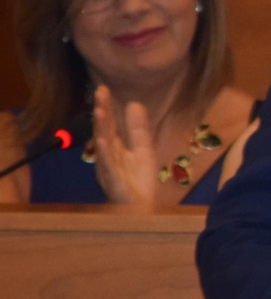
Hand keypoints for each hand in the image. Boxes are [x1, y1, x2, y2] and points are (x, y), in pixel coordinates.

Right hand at [91, 85, 158, 209]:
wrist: (139, 210)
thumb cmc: (137, 180)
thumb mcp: (142, 150)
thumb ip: (137, 129)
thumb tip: (133, 103)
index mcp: (114, 148)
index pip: (109, 124)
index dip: (106, 107)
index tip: (103, 88)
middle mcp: (108, 157)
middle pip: (104, 131)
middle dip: (102, 112)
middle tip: (100, 92)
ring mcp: (109, 170)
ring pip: (104, 147)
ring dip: (101, 128)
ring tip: (100, 110)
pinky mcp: (115, 183)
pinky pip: (109, 168)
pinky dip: (106, 155)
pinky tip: (103, 141)